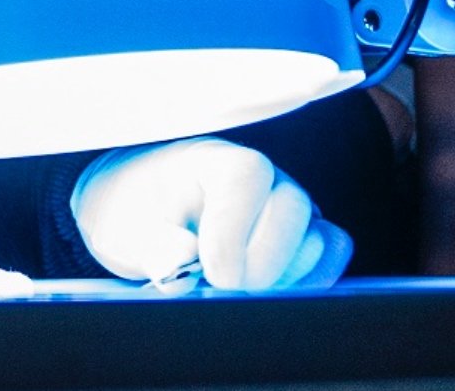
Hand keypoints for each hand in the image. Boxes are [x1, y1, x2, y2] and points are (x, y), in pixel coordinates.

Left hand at [71, 137, 350, 290]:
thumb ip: (153, 247)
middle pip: (293, 209)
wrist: (146, 222)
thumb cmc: (137, 216)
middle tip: (221, 290)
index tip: (213, 275)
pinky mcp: (308, 239)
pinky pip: (329, 260)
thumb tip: (181, 265)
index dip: (233, 231)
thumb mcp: (125, 229)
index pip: (247, 176)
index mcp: (215, 159)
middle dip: (260, 265)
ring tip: (234, 289)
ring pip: (318, 239)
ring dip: (280, 278)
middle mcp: (265, 177)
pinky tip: (261, 295)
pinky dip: (304, 285)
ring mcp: (291, 208)